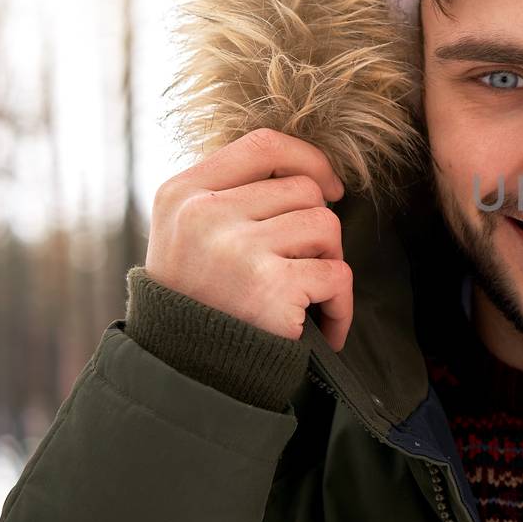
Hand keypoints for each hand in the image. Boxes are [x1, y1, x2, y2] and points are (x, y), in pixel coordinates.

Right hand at [144, 128, 354, 351]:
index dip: (309, 159)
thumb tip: (313, 174)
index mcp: (182, 193)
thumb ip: (233, 195)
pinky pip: (337, 275)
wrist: (185, 377)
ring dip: (328, 262)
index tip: (329, 186)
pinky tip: (322, 328)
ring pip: (325, 226)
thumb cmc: (199, 301)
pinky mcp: (270, 288)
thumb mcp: (190, 234)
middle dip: (318, 228)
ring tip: (305, 294)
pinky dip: (340, 305)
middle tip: (302, 269)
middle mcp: (204, 215)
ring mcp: (237, 250)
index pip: (264, 145)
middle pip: (304, 190)